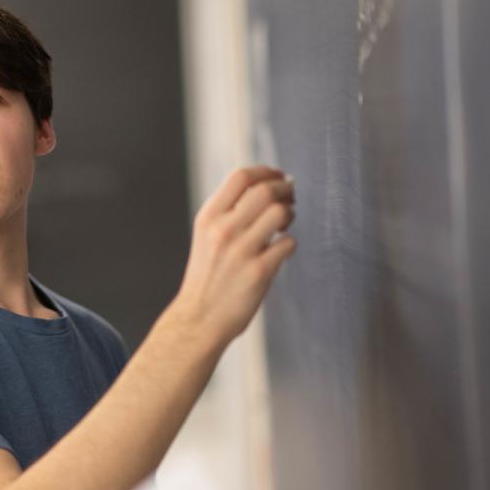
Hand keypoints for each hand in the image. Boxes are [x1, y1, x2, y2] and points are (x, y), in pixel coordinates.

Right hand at [166, 166, 296, 349]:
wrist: (199, 318)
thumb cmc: (208, 275)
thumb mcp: (206, 236)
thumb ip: (228, 212)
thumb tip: (266, 185)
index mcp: (208, 217)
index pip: (241, 176)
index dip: (266, 171)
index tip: (278, 177)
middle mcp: (222, 230)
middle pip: (265, 190)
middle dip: (285, 189)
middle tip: (290, 198)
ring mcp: (241, 250)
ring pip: (280, 212)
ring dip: (290, 214)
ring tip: (284, 225)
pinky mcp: (258, 271)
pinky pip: (287, 244)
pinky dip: (288, 244)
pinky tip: (280, 250)